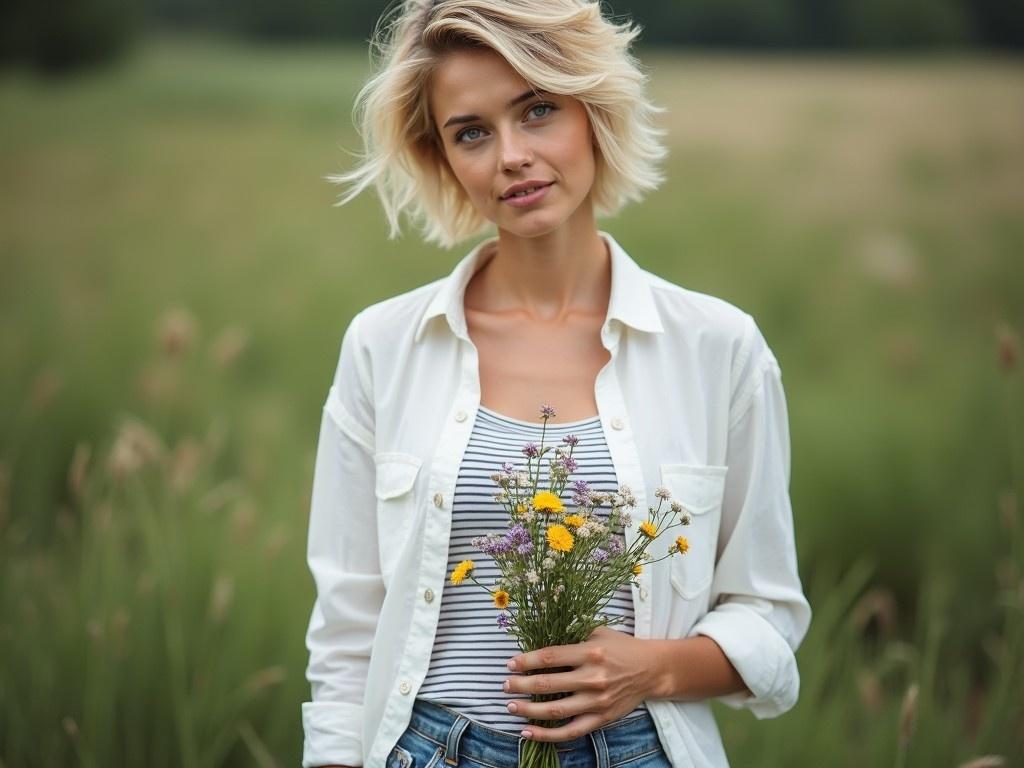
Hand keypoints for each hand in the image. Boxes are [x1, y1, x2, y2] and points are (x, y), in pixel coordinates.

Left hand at [503, 626, 656, 741]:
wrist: (652, 670)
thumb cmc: (622, 648)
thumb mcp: (598, 633)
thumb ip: (573, 636)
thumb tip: (542, 644)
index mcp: (590, 653)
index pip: (550, 657)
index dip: (526, 661)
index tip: (510, 664)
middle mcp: (592, 678)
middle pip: (548, 683)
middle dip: (521, 684)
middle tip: (505, 685)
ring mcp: (596, 701)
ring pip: (555, 710)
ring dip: (528, 709)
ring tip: (510, 706)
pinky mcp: (601, 719)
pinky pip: (570, 731)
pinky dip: (546, 734)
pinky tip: (527, 732)